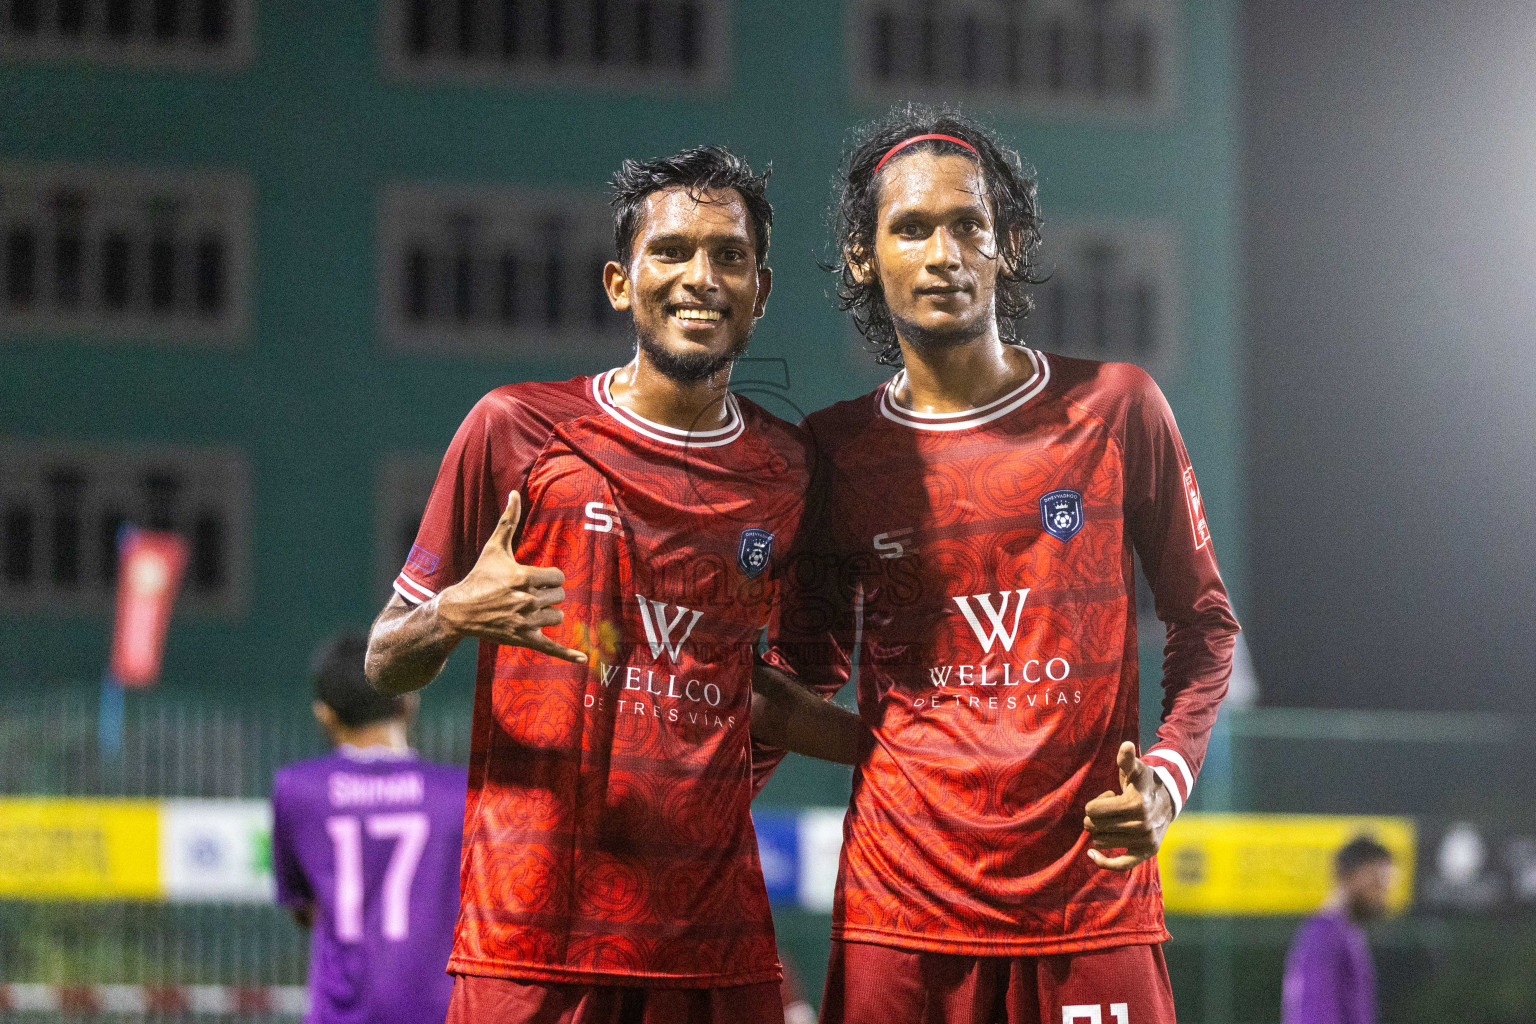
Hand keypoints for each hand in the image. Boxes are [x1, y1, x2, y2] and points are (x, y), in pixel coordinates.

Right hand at [436, 492, 586, 663]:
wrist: (460, 610)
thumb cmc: (479, 576)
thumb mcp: (494, 548)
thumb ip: (508, 521)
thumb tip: (514, 493)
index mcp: (523, 577)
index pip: (558, 576)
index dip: (551, 576)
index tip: (539, 578)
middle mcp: (526, 600)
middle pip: (559, 596)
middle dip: (549, 594)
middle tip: (531, 594)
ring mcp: (525, 622)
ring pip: (557, 617)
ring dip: (549, 613)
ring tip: (531, 609)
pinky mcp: (523, 639)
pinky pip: (551, 648)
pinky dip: (568, 655)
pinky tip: (584, 659)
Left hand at [1083, 741, 1174, 870]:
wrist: (1168, 800)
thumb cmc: (1144, 783)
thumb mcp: (1136, 769)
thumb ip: (1127, 760)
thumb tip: (1126, 746)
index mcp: (1136, 804)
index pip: (1093, 810)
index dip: (1096, 802)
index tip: (1109, 796)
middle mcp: (1142, 825)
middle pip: (1094, 826)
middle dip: (1096, 816)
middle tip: (1112, 809)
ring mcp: (1145, 840)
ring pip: (1101, 841)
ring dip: (1102, 831)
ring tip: (1117, 820)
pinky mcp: (1147, 852)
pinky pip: (1119, 864)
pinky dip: (1103, 862)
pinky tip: (1092, 854)